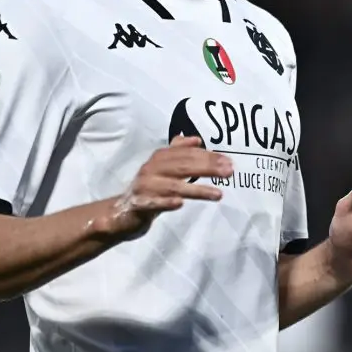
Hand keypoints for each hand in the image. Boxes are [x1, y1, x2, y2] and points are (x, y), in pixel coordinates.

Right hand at [102, 136, 233, 239]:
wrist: (122, 211)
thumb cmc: (149, 188)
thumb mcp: (163, 167)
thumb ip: (178, 152)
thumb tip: (196, 139)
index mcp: (159, 158)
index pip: (186, 153)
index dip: (207, 156)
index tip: (228, 160)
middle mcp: (151, 169)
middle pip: (183, 166)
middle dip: (207, 167)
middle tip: (229, 172)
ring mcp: (145, 187)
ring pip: (173, 186)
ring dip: (197, 189)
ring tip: (217, 194)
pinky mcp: (140, 205)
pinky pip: (155, 203)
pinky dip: (167, 202)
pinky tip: (180, 204)